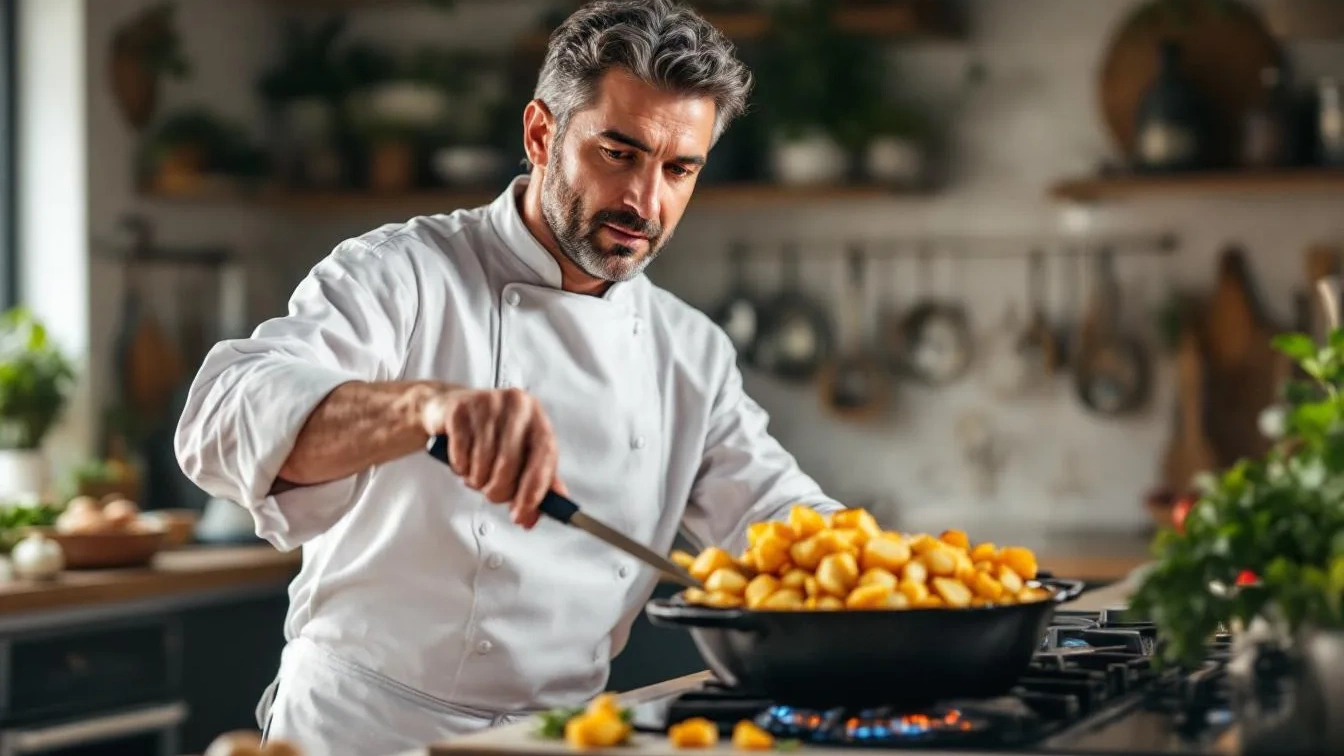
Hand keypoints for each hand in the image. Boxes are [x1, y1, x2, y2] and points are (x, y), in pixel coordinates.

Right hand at [421, 386, 565, 528]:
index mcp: (537, 418)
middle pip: (509, 463)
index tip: (523, 511)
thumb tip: (531, 517)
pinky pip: (460, 454)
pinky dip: (460, 467)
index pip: (545, 453)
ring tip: (476, 473)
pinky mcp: (460, 409)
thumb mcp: (521, 455)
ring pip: (482, 462)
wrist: (452, 407)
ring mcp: (488, 404)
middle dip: (497, 490)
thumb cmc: (492, 435)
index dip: (535, 487)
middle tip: (491, 493)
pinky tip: (462, 460)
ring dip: (476, 480)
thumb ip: (534, 484)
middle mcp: (517, 406)